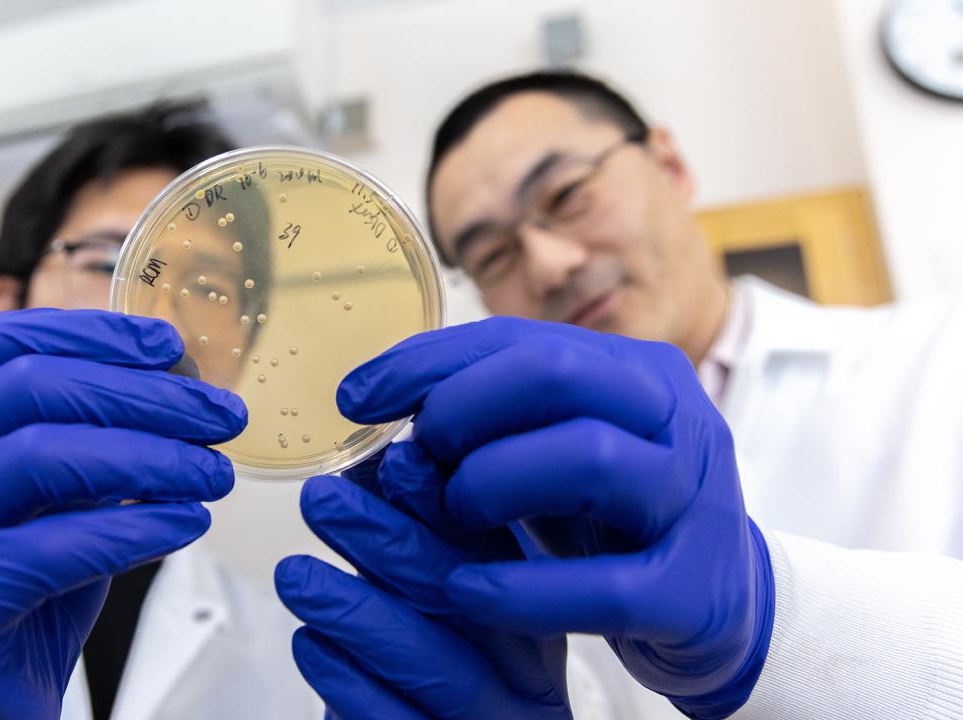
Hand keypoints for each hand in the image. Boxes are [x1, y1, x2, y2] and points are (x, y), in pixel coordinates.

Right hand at [0, 309, 245, 718]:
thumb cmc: (16, 606)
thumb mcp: (49, 506)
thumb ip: (86, 446)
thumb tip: (178, 387)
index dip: (89, 332)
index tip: (167, 344)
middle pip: (30, 389)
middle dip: (143, 396)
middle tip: (220, 416)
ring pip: (42, 455)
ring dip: (152, 457)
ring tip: (213, 473)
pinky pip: (56, 547)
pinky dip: (139, 529)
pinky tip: (186, 524)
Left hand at [275, 442, 570, 718]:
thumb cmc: (436, 689)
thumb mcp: (438, 611)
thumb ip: (418, 547)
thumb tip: (380, 465)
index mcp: (534, 623)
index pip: (497, 551)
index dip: (445, 504)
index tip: (398, 460)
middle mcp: (527, 680)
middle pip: (469, 601)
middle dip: (390, 542)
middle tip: (323, 501)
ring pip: (437, 666)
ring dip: (359, 612)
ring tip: (295, 574)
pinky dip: (348, 680)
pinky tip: (310, 644)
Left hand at [337, 318, 773, 719]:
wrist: (717, 605)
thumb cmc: (611, 519)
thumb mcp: (553, 451)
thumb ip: (489, 420)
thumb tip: (376, 402)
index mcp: (636, 373)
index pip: (519, 338)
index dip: (426, 362)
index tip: (356, 396)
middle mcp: (676, 421)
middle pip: (558, 374)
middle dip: (463, 406)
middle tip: (418, 453)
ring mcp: (695, 502)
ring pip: (588, 459)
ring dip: (492, 481)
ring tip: (452, 514)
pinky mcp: (694, 588)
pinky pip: (606, 586)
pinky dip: (523, 590)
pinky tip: (466, 591)